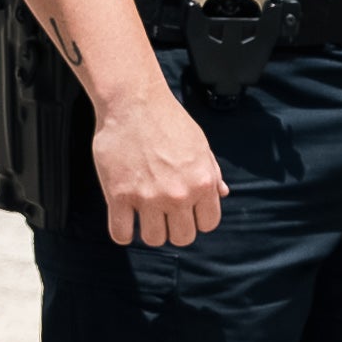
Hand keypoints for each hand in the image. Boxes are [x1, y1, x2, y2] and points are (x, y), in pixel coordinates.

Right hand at [93, 67, 229, 249]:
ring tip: (144, 214)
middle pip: (182, 238)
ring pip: (154, 239)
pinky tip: (124, 219)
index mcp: (202, 182)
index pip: (208, 224)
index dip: (197, 219)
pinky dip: (123, 232)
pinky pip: (121, 233)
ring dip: (150, 230)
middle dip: (175, 228)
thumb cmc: (169, 120)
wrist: (133, 102)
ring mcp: (147, 197)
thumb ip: (212, 172)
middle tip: (164, 213)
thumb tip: (223, 193)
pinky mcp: (118, 195)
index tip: (186, 211)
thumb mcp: (200, 145)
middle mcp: (178, 195)